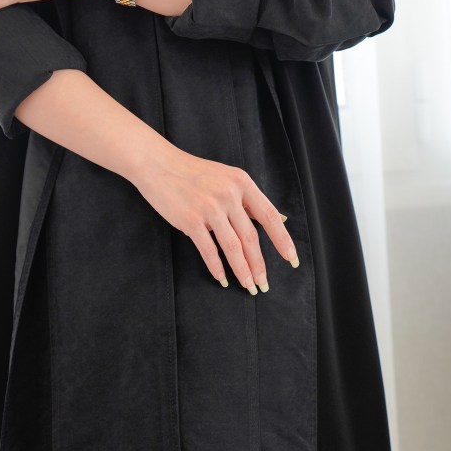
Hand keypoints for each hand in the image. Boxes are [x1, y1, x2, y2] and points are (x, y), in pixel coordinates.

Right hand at [133, 146, 298, 292]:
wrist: (158, 164)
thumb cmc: (193, 172)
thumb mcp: (227, 178)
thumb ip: (249, 200)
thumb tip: (278, 219)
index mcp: (242, 183)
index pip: (269, 216)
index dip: (282, 240)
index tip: (291, 259)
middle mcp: (229, 195)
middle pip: (251, 237)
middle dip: (259, 265)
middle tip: (264, 283)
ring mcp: (210, 208)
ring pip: (233, 247)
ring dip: (242, 270)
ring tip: (248, 286)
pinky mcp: (191, 220)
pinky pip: (208, 250)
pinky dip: (217, 267)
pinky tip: (223, 278)